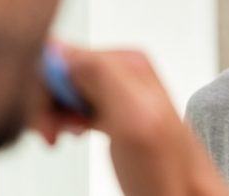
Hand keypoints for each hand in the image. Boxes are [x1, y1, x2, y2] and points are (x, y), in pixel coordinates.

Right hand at [32, 44, 228, 195]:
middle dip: (47, 102)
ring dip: (53, 113)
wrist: (182, 193)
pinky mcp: (111, 108)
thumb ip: (101, 76)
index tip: (47, 119)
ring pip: (64, 88)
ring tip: (62, 135)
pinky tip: (73, 133)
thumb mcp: (133, 117)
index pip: (64, 55)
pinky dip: (63, 119)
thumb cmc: (166, 167)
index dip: (45, 88)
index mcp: (128, 61)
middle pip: (61, 71)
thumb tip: (61, 49)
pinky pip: (74, 102)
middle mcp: (123, 70)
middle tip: (53, 133)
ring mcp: (117, 90)